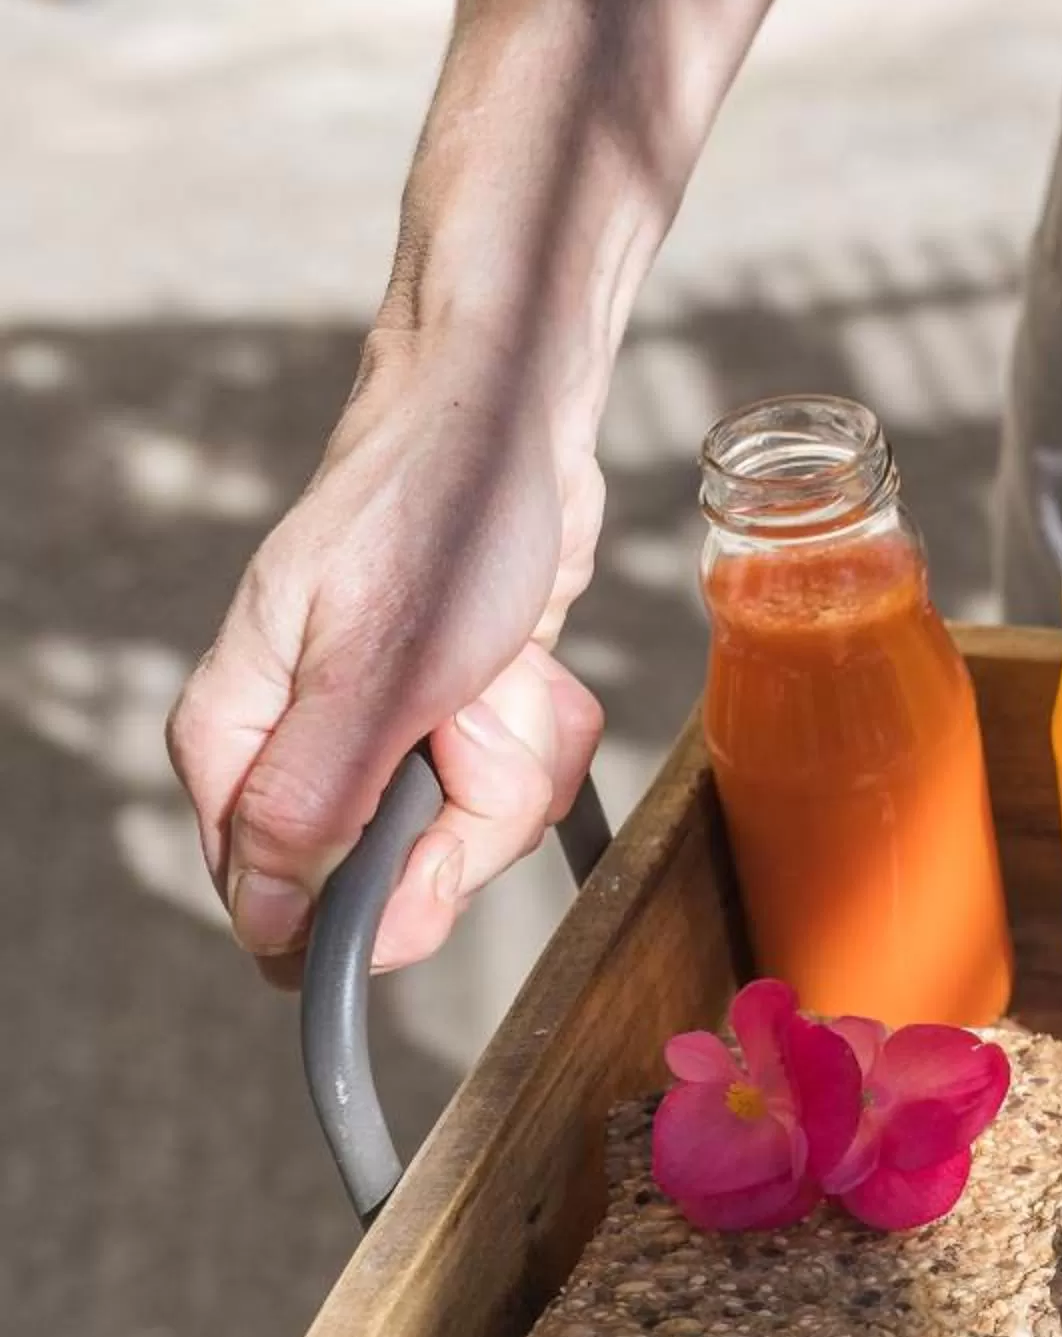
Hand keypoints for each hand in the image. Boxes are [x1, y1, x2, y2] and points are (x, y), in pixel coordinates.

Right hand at [167, 328, 606, 984]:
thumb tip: (264, 917)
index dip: (371, 905)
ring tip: (500, 673)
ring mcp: (391, 735)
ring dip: (518, 757)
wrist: (516, 419)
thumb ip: (316, 800)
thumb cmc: (437, 516)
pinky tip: (529, 665)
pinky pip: (519, 781)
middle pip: (396, 879)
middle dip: (472, 813)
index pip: (276, 902)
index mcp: (241, 739)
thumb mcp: (378, 672)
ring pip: (473, 830)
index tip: (429, 858)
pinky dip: (545, 728)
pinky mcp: (462, 717)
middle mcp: (306, 747)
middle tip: (472, 721)